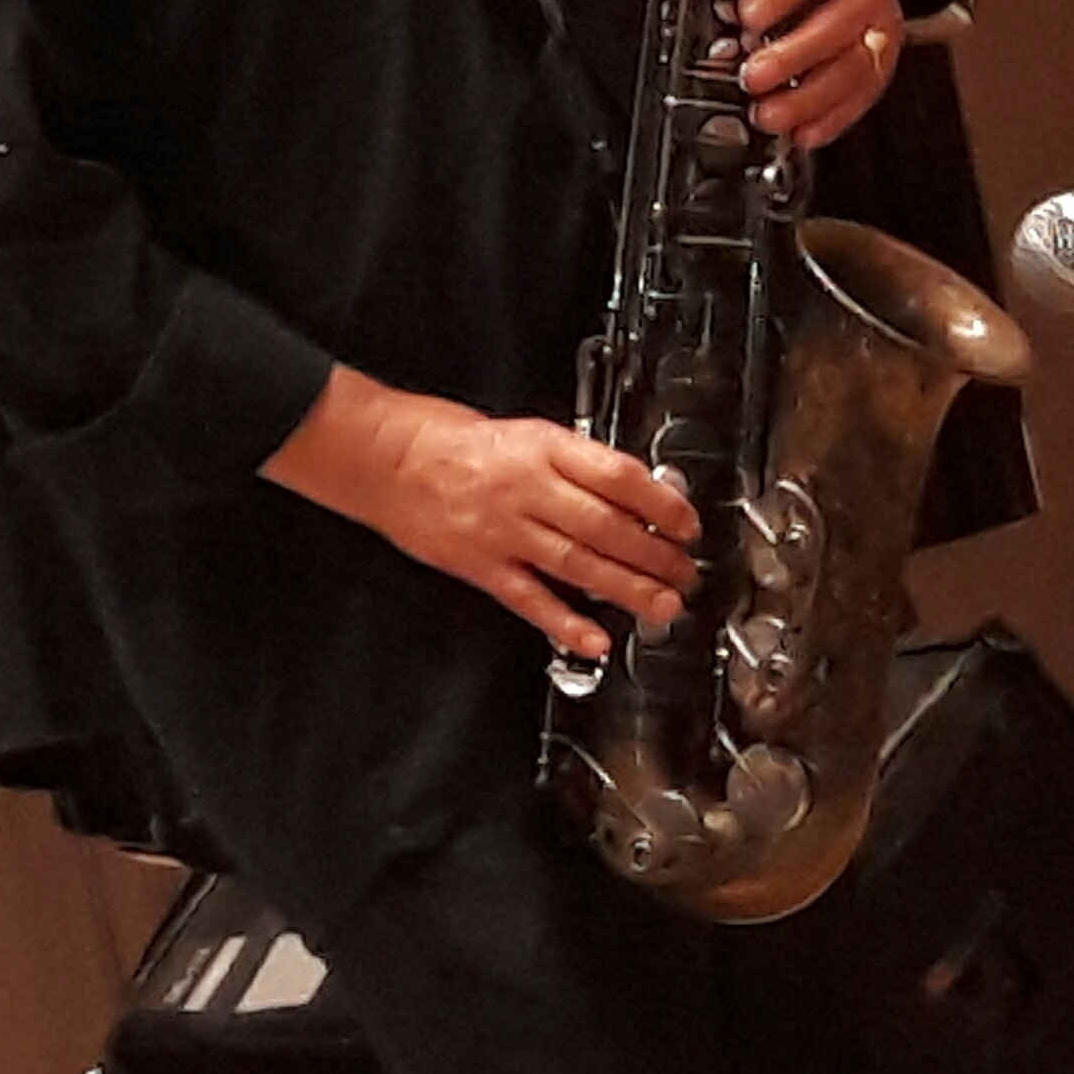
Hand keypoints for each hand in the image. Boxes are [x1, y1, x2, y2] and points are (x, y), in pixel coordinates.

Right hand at [263, 367, 697, 666]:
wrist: (386, 456)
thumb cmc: (452, 441)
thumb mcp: (525, 434)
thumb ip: (574, 465)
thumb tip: (632, 498)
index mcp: (542, 448)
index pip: (618, 477)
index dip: (662, 503)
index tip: (686, 523)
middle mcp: (525, 488)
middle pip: (606, 527)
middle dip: (655, 555)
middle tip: (684, 574)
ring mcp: (501, 529)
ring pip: (577, 563)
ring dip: (626, 589)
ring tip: (661, 606)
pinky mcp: (477, 563)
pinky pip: (528, 597)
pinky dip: (564, 622)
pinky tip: (593, 639)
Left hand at [625, 0, 901, 150]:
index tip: (748, 15)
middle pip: (843, 18)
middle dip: (794, 52)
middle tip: (752, 75)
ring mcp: (879, 24)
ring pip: (856, 63)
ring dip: (809, 96)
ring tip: (766, 113)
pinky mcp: (882, 64)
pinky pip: (864, 95)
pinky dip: (831, 118)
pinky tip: (800, 131)